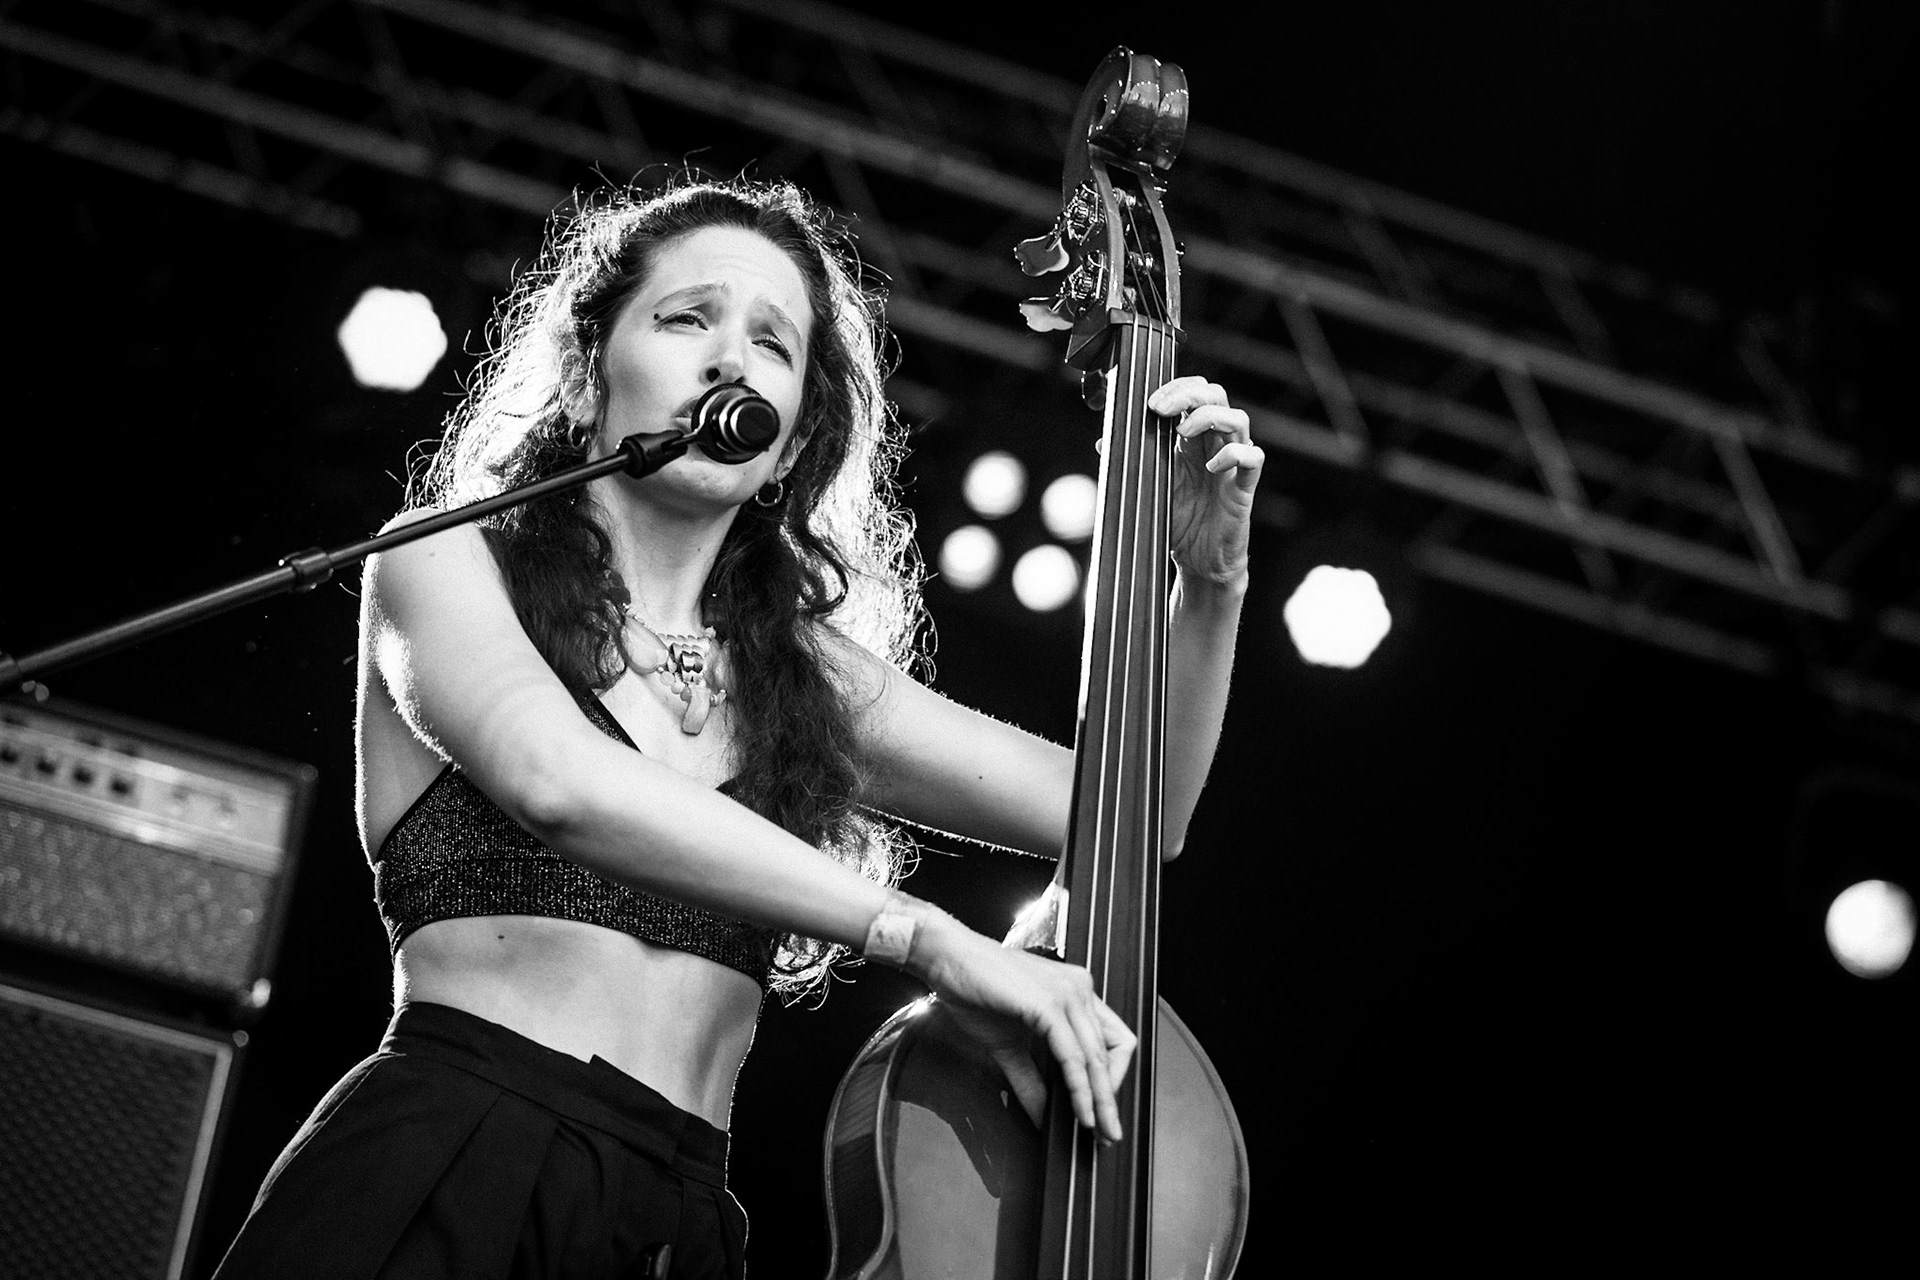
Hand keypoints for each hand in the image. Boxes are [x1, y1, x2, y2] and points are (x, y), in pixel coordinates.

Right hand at [912, 912, 1135, 1142]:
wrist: (948, 959)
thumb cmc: (974, 989)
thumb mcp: (1007, 1044)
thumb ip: (1030, 1079)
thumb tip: (1044, 1116)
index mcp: (1074, 992)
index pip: (1114, 1039)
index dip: (1114, 1075)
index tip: (1102, 1105)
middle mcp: (1079, 989)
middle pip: (1114, 1050)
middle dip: (1112, 1097)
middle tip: (1111, 1133)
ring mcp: (1067, 994)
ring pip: (1097, 1056)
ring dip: (1100, 1099)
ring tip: (1098, 1130)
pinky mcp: (1050, 1005)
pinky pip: (1073, 1055)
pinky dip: (1079, 1087)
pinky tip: (1079, 1109)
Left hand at [1149, 377, 1262, 584]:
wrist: (1197, 562)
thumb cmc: (1178, 523)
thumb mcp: (1147, 487)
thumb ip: (1129, 462)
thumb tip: (1103, 441)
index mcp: (1192, 441)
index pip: (1195, 395)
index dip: (1177, 388)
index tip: (1151, 401)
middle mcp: (1214, 446)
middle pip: (1217, 397)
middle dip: (1189, 394)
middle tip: (1161, 408)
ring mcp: (1232, 465)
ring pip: (1239, 420)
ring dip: (1210, 417)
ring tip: (1183, 432)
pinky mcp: (1244, 488)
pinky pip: (1253, 458)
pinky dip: (1234, 454)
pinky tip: (1210, 467)